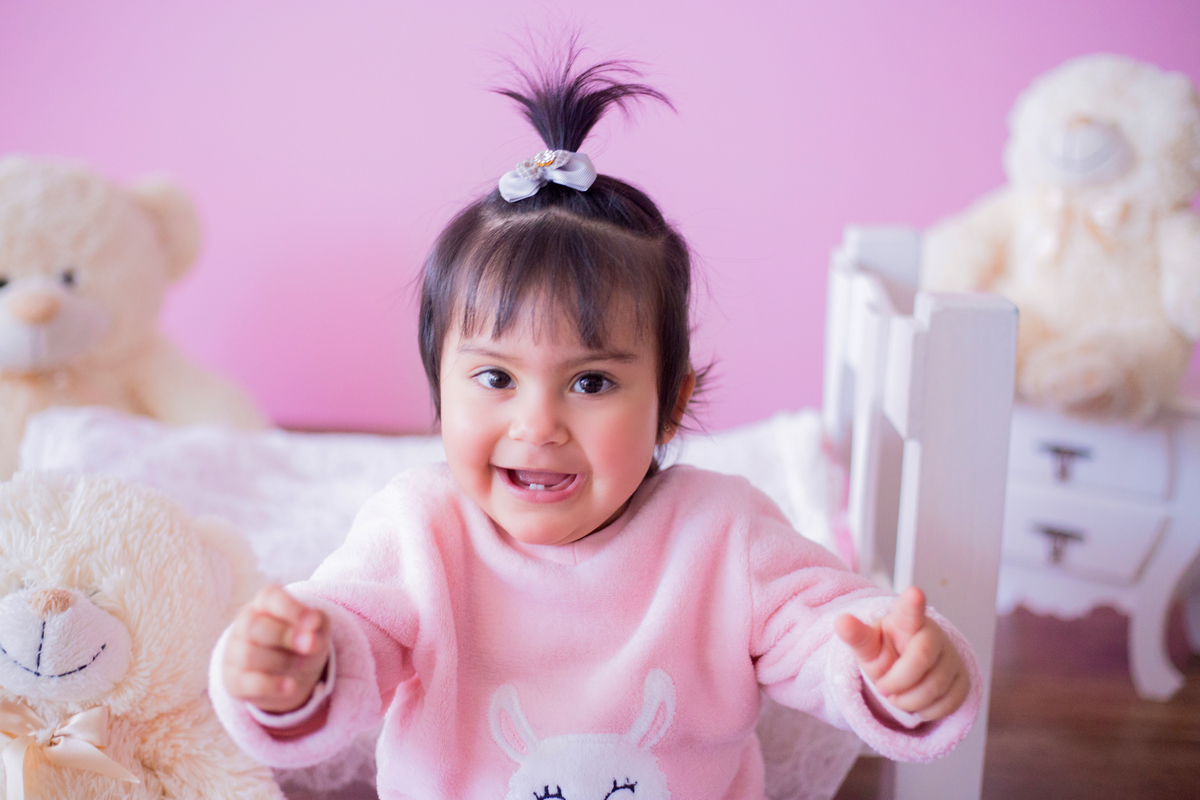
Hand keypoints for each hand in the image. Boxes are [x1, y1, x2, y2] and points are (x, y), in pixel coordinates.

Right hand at [222, 585, 329, 713]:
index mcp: (265, 602)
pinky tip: (291, 686)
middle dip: (285, 636)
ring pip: (250, 655)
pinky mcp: (235, 681)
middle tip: (310, 646)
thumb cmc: (301, 639)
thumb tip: (312, 639)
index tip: (314, 623)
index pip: (271, 598)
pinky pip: (249, 683)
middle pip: (254, 626)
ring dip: (283, 662)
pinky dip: (272, 686)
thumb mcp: (316, 628)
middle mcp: (245, 623)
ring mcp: (235, 652)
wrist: (287, 671)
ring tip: (302, 665)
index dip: (292, 609)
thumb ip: (316, 626)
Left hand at [834, 587, 968, 720]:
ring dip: (908, 701)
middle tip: (882, 688)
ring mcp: (952, 657)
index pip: (910, 611)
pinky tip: (915, 702)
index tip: (914, 592)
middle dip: (897, 682)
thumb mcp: (868, 647)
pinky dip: (925, 711)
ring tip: (896, 696)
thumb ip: (856, 636)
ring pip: (935, 687)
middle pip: (921, 659)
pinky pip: (947, 703)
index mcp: (906, 621)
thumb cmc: (886, 653)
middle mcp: (934, 634)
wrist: (907, 673)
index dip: (913, 604)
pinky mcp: (963, 679)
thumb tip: (841, 621)